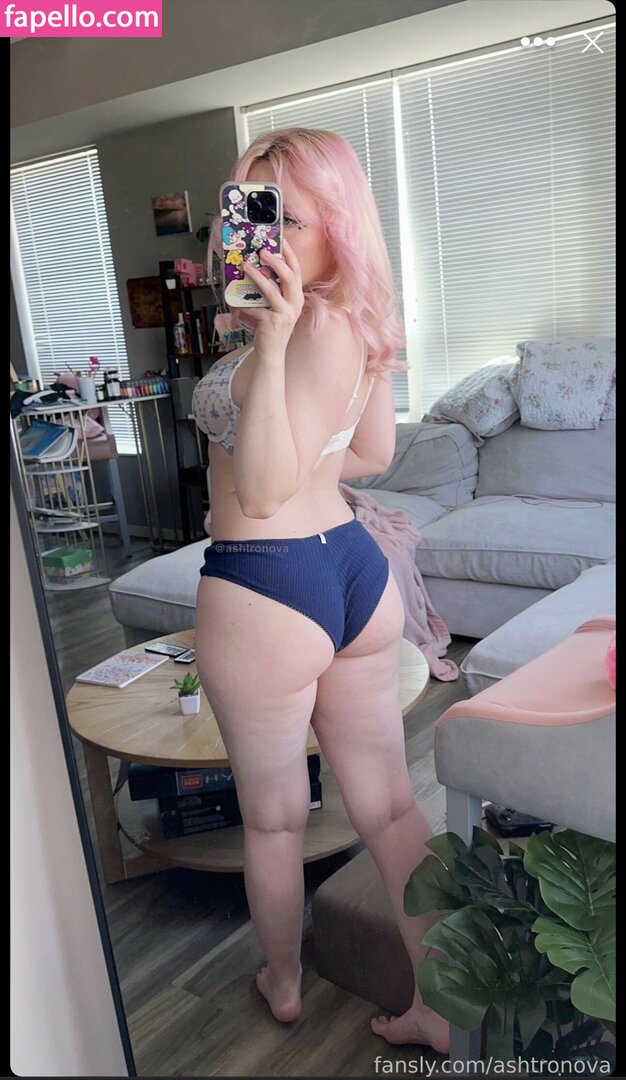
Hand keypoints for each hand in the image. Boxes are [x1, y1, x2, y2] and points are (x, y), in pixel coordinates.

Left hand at [239, 238, 303, 357]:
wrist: (272, 353)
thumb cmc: (270, 327)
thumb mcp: (274, 306)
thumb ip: (269, 290)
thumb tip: (252, 268)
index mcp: (297, 297)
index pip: (296, 271)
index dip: (290, 255)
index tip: (282, 240)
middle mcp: (295, 304)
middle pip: (290, 277)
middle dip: (276, 261)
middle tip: (262, 250)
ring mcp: (285, 314)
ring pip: (272, 290)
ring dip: (258, 276)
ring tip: (245, 266)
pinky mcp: (273, 323)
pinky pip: (256, 309)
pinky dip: (245, 306)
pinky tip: (237, 305)